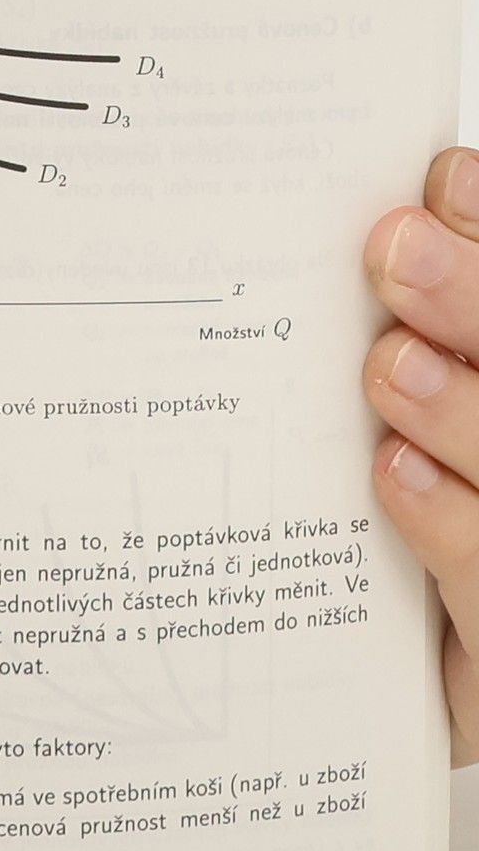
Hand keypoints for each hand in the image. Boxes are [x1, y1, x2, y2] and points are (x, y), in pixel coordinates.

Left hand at [364, 147, 478, 765]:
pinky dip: (447, 524)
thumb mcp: (412, 450)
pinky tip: (394, 476)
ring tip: (388, 363)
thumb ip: (419, 353)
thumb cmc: (420, 548)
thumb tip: (384, 241)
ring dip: (466, 408)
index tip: (444, 171)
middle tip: (394, 245)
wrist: (451, 680)